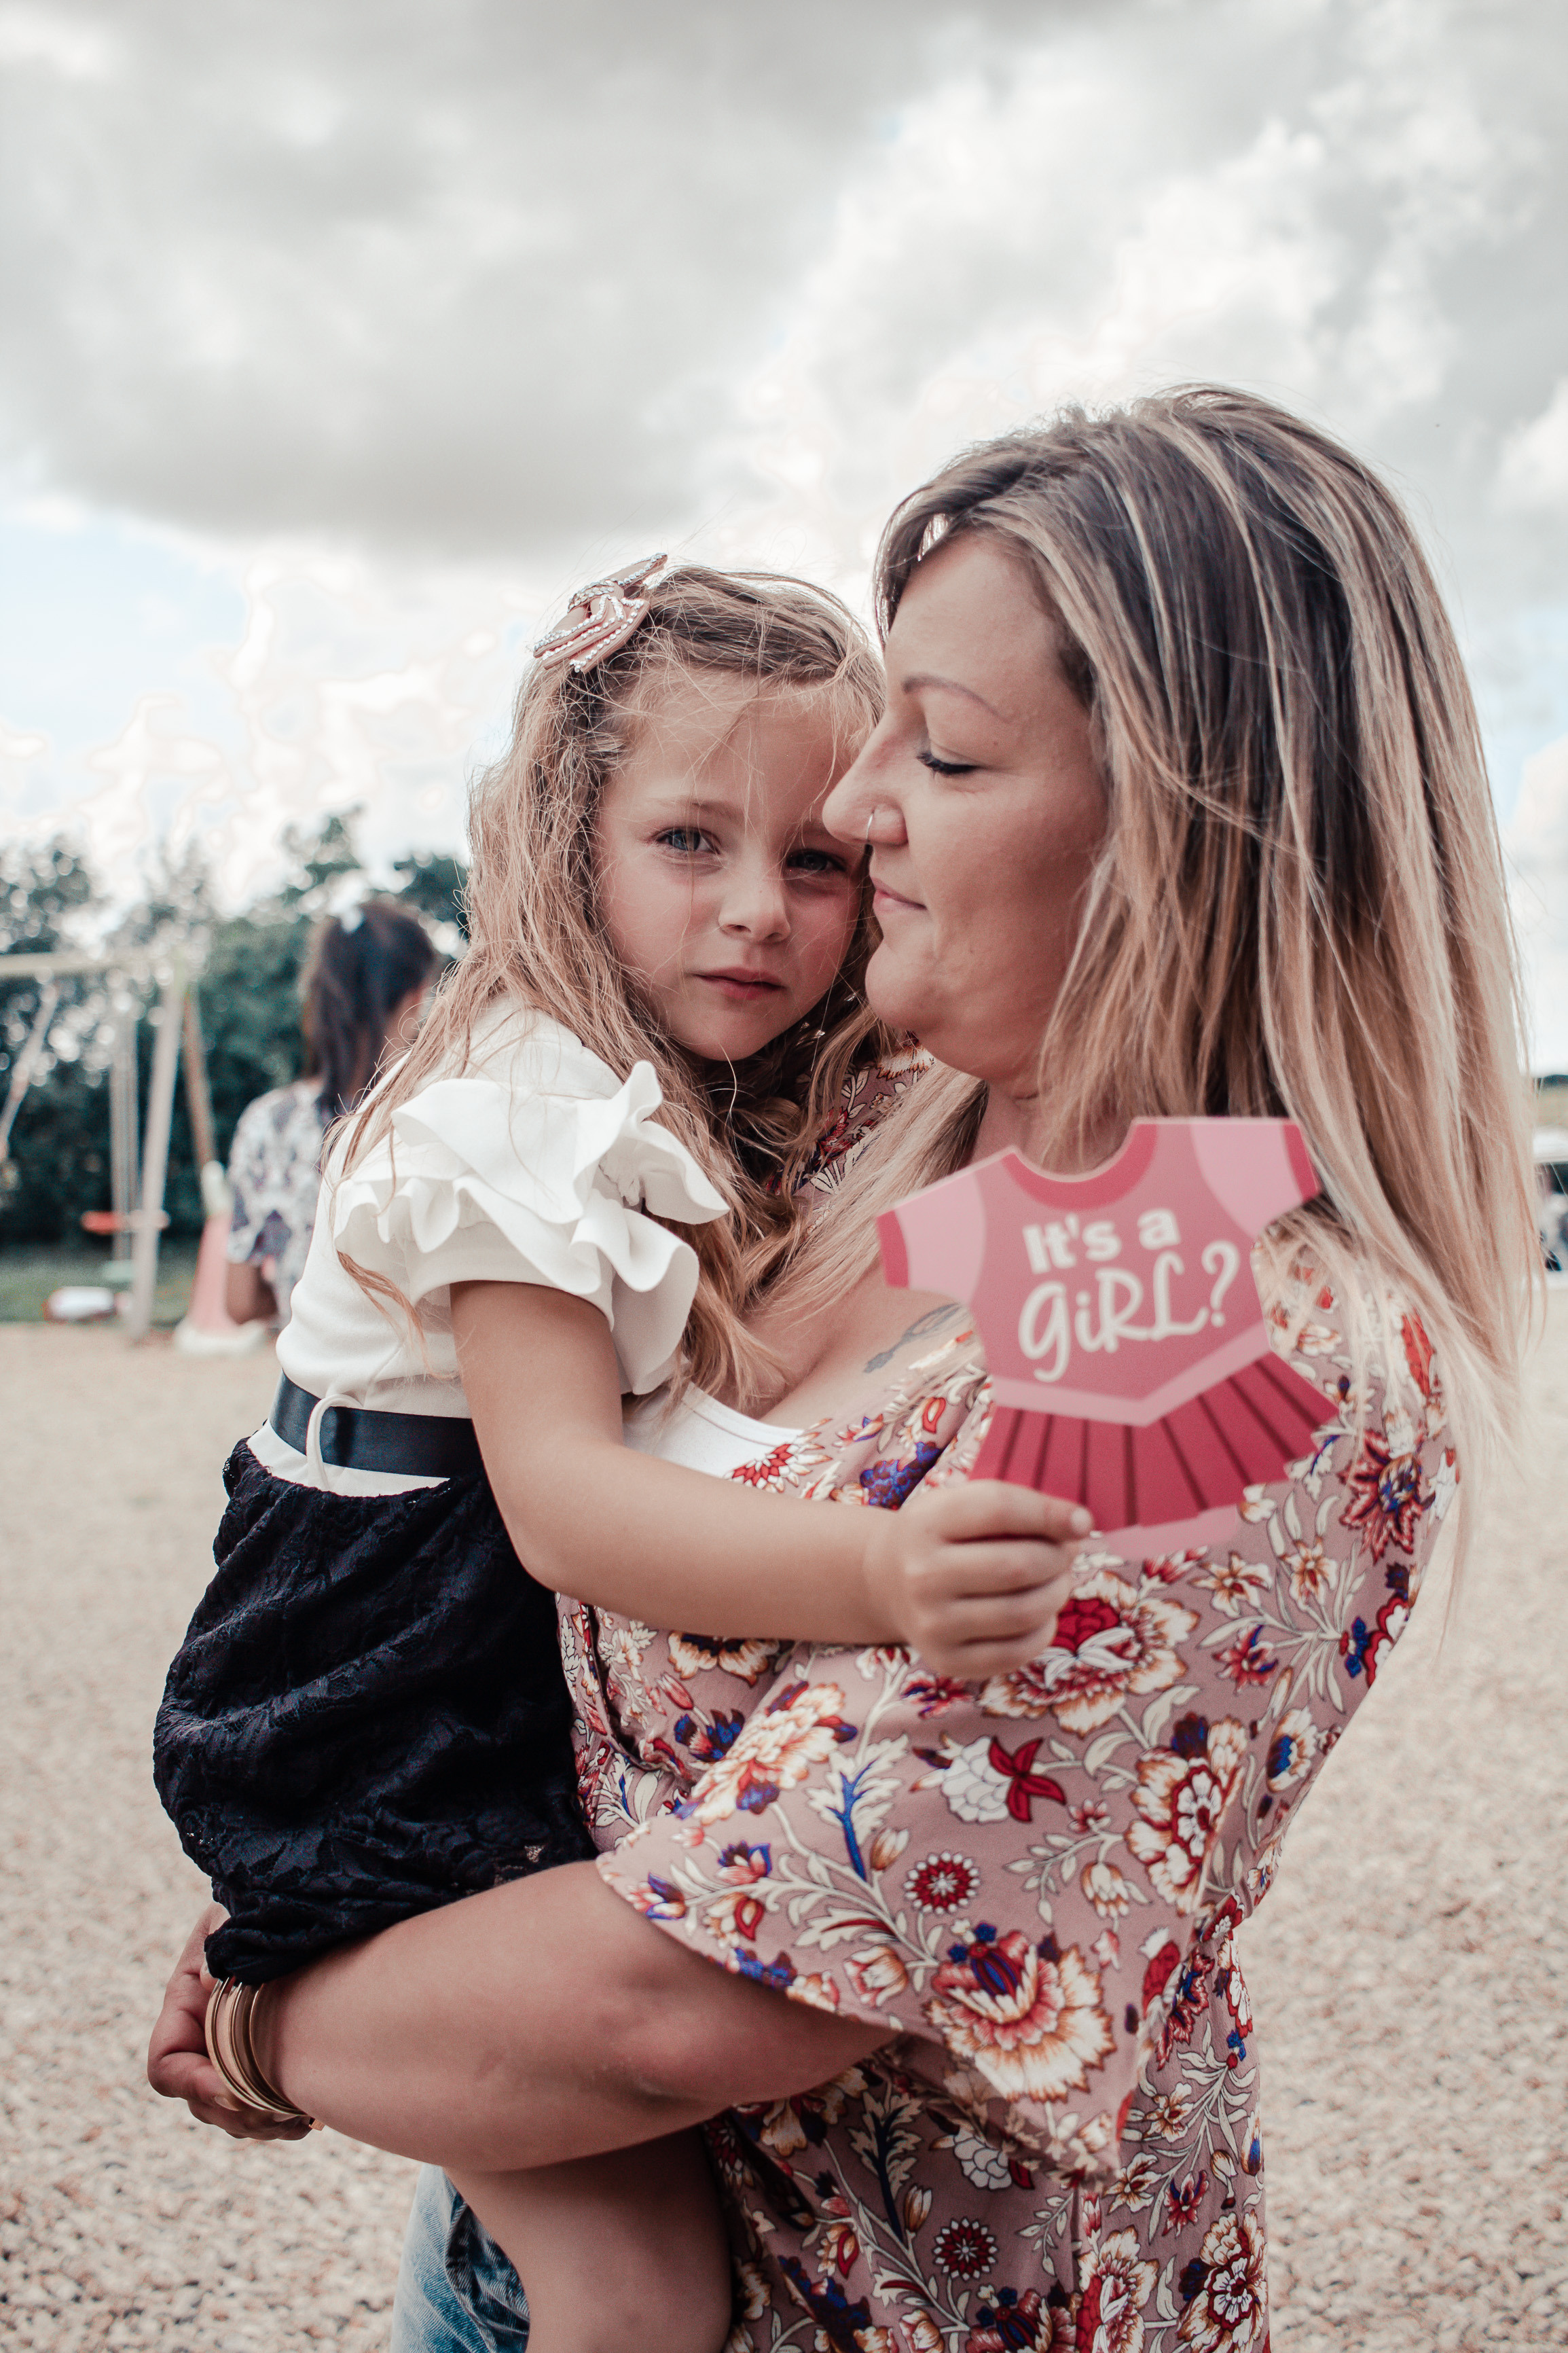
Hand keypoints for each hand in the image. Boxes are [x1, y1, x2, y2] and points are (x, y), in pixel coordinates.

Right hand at [145, 1906, 309, 2141]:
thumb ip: (222, 1934)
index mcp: (183, 2010)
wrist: (289, 1919)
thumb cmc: (253, 1912)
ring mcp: (230, 2060)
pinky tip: (310, 2116)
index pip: (166, 2066)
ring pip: (233, 2114)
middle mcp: (201, 2044)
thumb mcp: (231, 1914)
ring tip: (298, 2120)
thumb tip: (214, 1979)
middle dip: (235, 2113)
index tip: (227, 2088)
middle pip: (202, 2102)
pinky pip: (262, 2109)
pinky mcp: (262, 2067)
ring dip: (261, 2124)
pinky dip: (281, 2120)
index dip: (189, 2084)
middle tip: (276, 2113)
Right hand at [862, 1480, 1088, 1678]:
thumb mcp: (960, 1503)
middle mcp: (922, 1575)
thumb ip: (1014, 1506)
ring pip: (1024, 1612)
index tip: (1082, 1521)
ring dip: (1057, 1593)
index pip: (999, 1510)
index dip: (1049, 1514)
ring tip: (1056, 1581)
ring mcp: (932, 1624)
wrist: (887, 1581)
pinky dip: (1043, 1630)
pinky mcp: (946, 1660)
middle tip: (1066, 1553)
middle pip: (1018, 1566)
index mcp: (926, 1523)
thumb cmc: (943, 1535)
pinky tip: (1039, 1613)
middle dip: (1058, 1559)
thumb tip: (1078, 1526)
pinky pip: (1017, 1651)